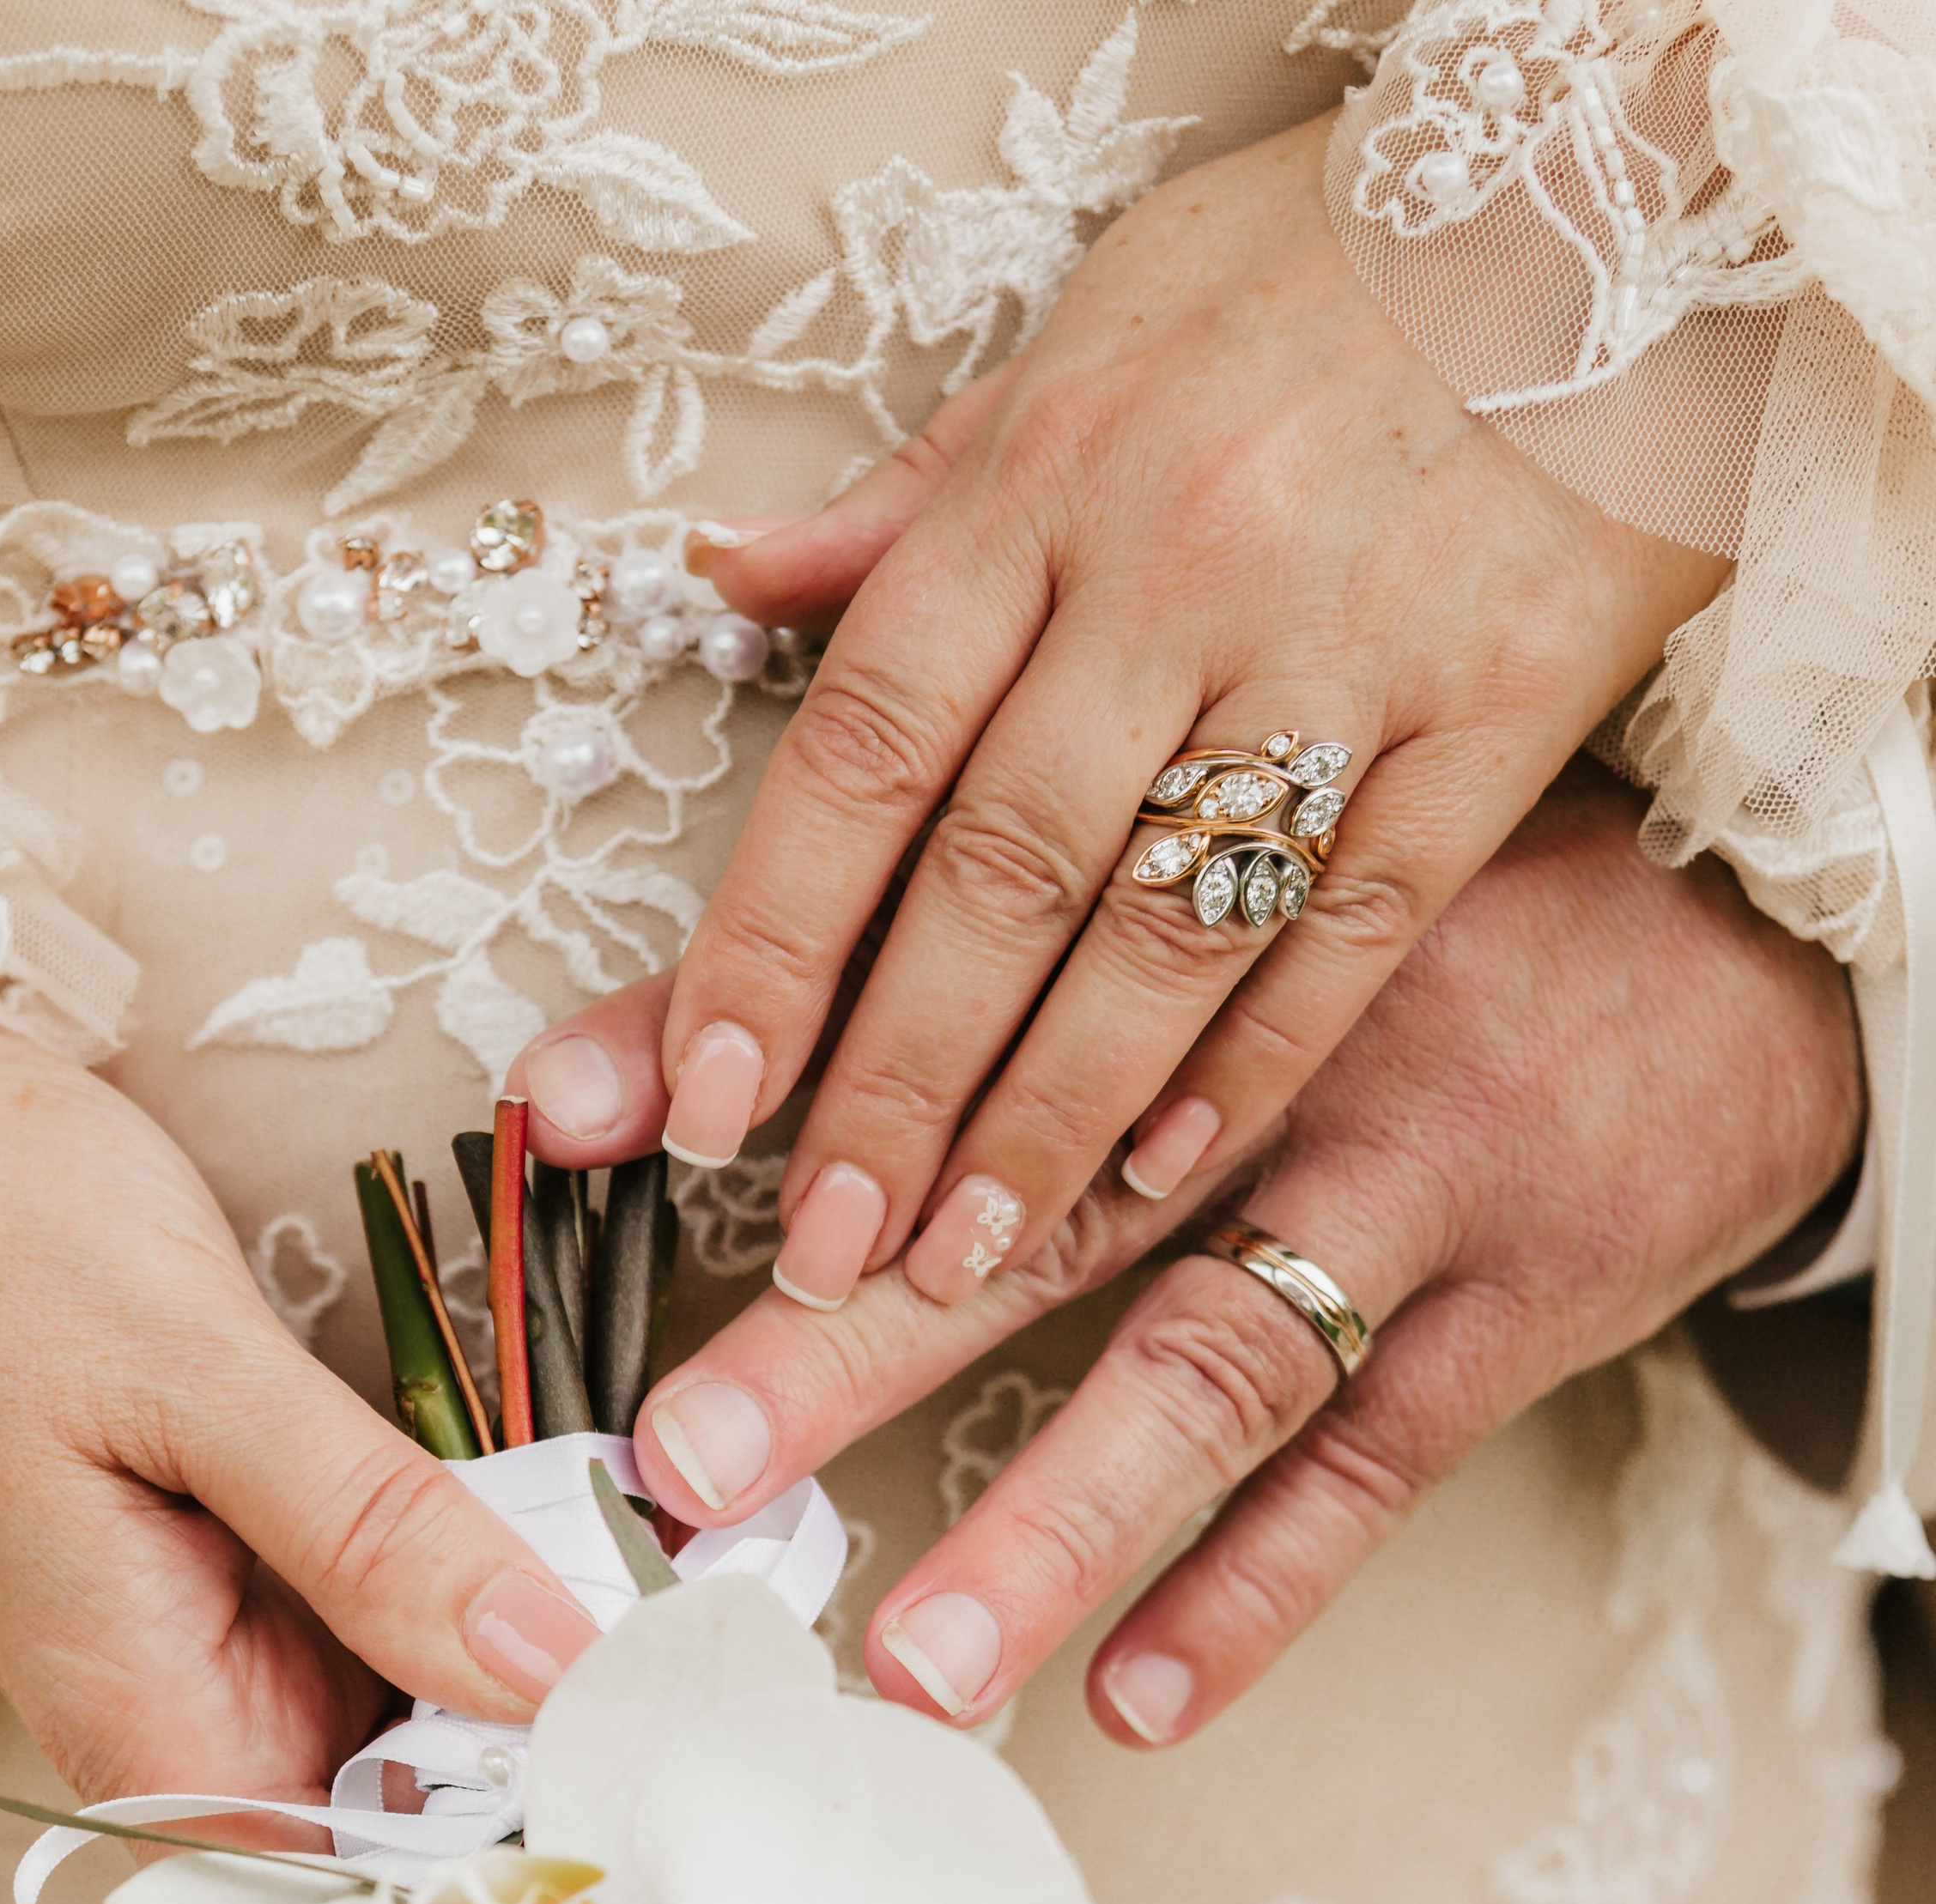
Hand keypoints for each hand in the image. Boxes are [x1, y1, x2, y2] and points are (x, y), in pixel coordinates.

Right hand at [0, 893, 601, 1805]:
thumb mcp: (193, 1371)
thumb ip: (370, 1526)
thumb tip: (546, 1657)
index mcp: (150, 1726)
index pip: (373, 1869)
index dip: (533, 1827)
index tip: (675, 1744)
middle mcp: (194, 1720)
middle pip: (421, 1802)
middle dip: (568, 1726)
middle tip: (713, 1642)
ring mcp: (229, 1649)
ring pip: (429, 1710)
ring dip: (546, 1650)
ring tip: (683, 1584)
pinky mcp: (258, 1575)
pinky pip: (401, 1617)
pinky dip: (490, 1577)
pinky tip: (587, 1532)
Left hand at [515, 762, 1859, 1738]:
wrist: (1772, 920)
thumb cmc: (1467, 823)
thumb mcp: (1250, 720)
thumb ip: (1000, 655)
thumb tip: (735, 572)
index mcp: (1208, 860)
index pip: (930, 940)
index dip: (746, 1025)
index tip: (571, 1123)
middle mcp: (1298, 1024)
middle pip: (1036, 1192)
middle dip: (849, 1331)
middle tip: (690, 1456)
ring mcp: (1424, 1172)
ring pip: (1212, 1355)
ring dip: (1052, 1518)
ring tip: (910, 1657)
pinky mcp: (1532, 1293)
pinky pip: (1385, 1458)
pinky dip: (1268, 1588)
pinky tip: (1142, 1697)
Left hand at [650, 114, 1725, 1316]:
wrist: (1632, 203)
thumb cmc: (1323, 270)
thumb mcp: (1092, 325)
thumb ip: (918, 494)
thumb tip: (736, 579)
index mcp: (1046, 477)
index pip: (865, 746)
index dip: (775, 940)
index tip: (713, 1098)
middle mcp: (1179, 568)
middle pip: (997, 875)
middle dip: (894, 1087)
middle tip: (822, 1247)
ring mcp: (1347, 647)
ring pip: (1164, 930)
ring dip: (1049, 1120)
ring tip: (963, 1259)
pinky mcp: (1501, 711)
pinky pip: (1357, 923)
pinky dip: (1254, 1061)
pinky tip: (1167, 1172)